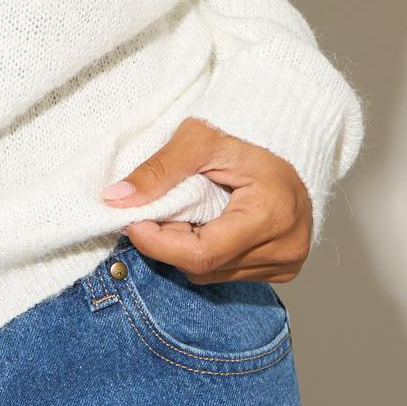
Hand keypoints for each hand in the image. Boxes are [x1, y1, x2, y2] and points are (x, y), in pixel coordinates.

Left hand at [101, 116, 309, 284]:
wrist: (289, 134)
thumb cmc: (246, 131)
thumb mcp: (198, 139)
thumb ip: (158, 171)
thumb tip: (116, 200)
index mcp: (270, 214)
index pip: (201, 253)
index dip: (158, 243)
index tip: (132, 221)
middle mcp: (286, 247)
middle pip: (205, 267)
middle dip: (170, 243)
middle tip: (158, 210)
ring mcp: (288, 261)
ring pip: (213, 274)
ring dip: (187, 249)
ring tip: (189, 211)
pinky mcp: (284, 268)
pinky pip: (229, 273)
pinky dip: (209, 253)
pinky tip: (210, 224)